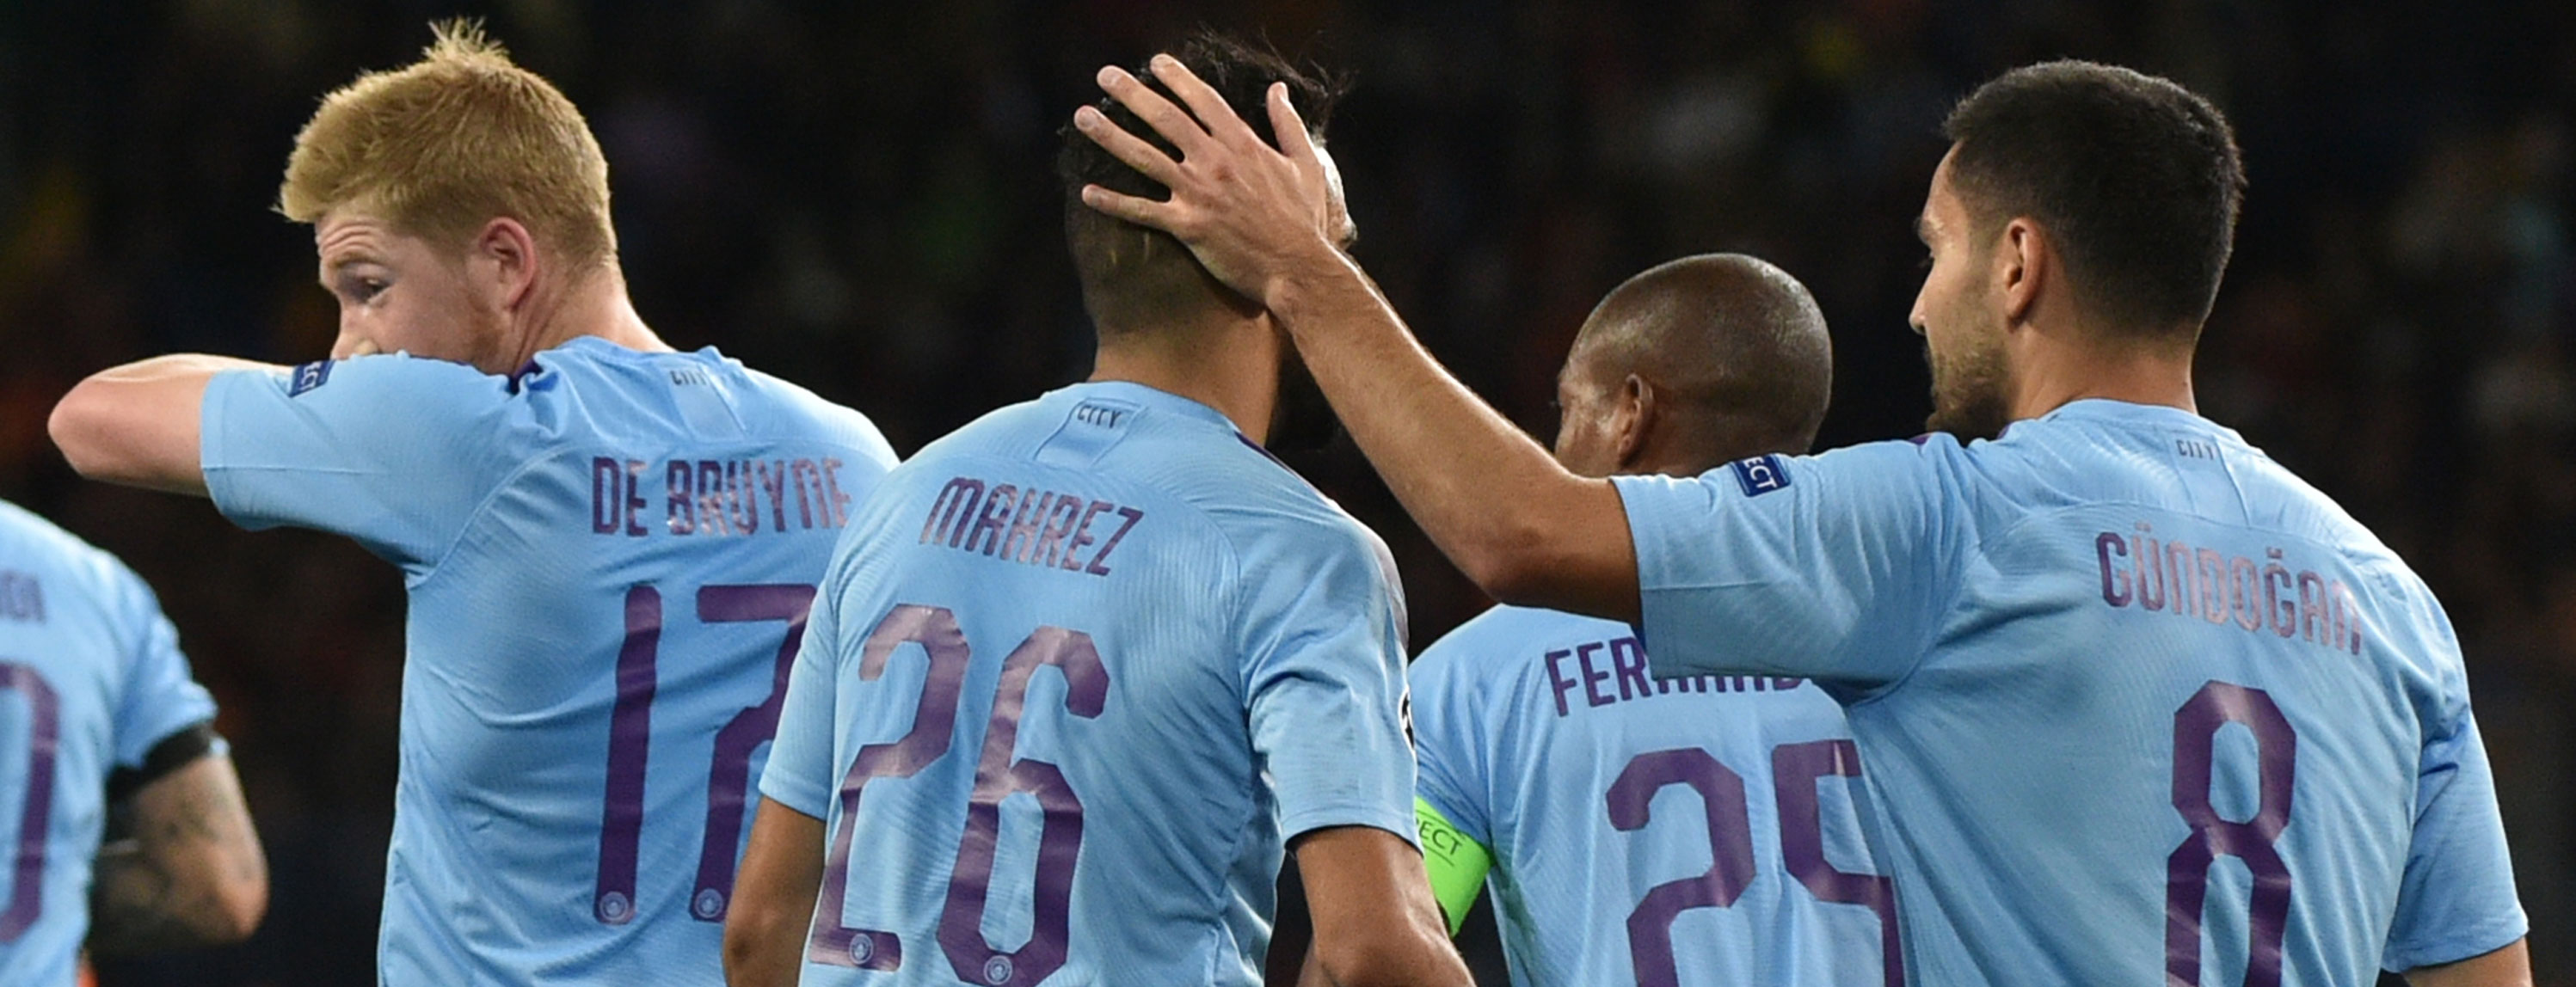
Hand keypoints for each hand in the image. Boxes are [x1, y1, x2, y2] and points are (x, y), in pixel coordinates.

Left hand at [1073, 55, 1344, 308]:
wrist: (1298, 268)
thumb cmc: (1304, 220)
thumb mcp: (1306, 163)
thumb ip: (1287, 123)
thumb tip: (1278, 90)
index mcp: (1242, 144)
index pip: (1203, 100)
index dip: (1177, 78)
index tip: (1155, 64)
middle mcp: (1215, 162)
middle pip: (1165, 119)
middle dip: (1131, 93)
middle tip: (1105, 76)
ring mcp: (1198, 193)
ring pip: (1144, 156)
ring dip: (1109, 135)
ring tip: (1083, 117)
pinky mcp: (1187, 226)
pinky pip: (1142, 210)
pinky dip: (1113, 202)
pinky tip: (1087, 192)